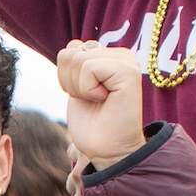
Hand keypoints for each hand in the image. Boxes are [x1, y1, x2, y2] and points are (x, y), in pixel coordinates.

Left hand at [57, 42, 145, 169]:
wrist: (107, 150)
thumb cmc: (93, 125)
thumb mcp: (77, 88)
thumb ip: (76, 64)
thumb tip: (73, 45)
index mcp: (111, 57)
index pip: (70, 50)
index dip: (66, 78)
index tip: (86, 96)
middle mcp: (122, 55)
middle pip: (70, 52)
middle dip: (70, 82)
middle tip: (92, 100)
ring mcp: (127, 62)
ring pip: (77, 59)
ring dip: (79, 88)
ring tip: (98, 101)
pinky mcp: (128, 72)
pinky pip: (89, 68)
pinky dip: (87, 89)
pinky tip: (104, 100)